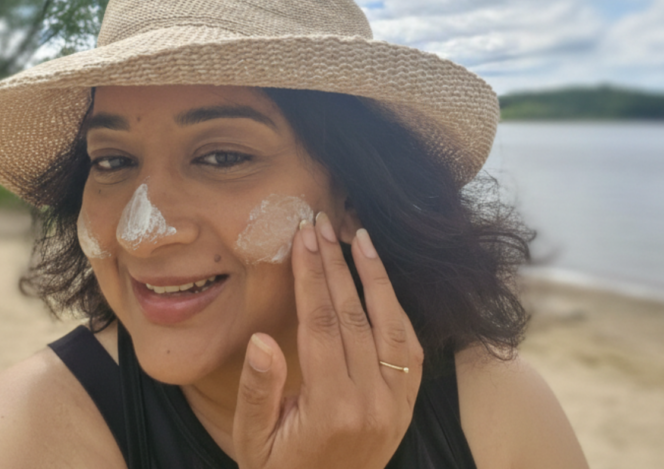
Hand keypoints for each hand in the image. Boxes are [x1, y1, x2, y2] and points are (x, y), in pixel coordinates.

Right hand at [232, 212, 423, 468]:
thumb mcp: (253, 440)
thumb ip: (257, 391)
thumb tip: (262, 339)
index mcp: (330, 409)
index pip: (321, 325)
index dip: (311, 277)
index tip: (302, 238)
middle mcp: (372, 403)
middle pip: (354, 316)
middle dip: (336, 264)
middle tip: (322, 224)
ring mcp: (396, 405)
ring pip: (391, 325)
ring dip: (375, 277)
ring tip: (359, 236)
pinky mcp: (407, 406)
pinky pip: (410, 350)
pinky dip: (398, 311)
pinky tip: (382, 282)